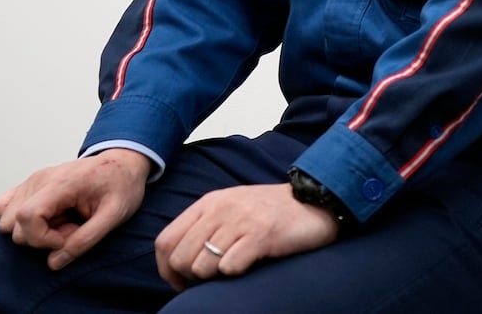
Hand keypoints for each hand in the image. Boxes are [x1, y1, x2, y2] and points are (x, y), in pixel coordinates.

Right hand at [0, 149, 149, 270]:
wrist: (123, 163)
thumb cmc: (121, 185)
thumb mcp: (115, 215)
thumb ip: (86, 240)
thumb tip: (54, 262)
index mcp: (62, 183)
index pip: (28, 217)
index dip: (42, 238)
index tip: (67, 238)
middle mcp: (39, 180)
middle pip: (13, 225)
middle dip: (41, 237)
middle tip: (72, 227)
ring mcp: (31, 182)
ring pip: (7, 221)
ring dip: (33, 230)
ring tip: (64, 221)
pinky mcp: (28, 187)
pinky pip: (2, 208)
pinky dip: (20, 221)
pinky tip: (48, 217)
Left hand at [154, 183, 339, 289]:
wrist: (315, 200)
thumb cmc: (271, 210)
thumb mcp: (231, 208)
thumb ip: (204, 225)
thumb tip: (177, 260)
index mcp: (209, 202)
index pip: (165, 241)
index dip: (166, 268)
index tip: (180, 281)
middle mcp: (221, 209)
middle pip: (180, 257)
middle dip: (189, 276)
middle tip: (209, 279)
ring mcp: (241, 221)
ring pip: (202, 265)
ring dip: (214, 276)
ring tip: (233, 267)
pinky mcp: (262, 235)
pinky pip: (230, 267)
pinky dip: (236, 272)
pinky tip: (250, 262)